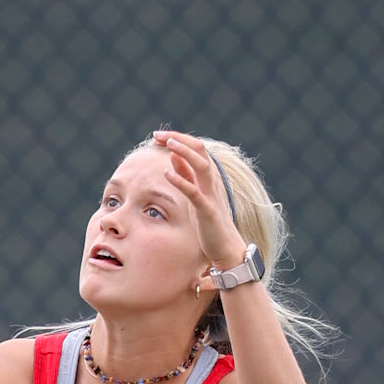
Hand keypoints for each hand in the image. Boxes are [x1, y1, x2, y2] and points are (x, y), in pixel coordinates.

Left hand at [153, 130, 247, 271]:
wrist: (226, 248)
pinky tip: (166, 174)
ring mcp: (211, 196)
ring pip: (202, 166)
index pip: (195, 149)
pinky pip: (194, 192)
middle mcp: (211, 183)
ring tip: (168, 144)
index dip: (178, 139)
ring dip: (184, 153)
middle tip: (157, 135)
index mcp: (207, 178)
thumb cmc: (209, 223)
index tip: (157, 136)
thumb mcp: (195, 195)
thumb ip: (186, 176)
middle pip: (200, 151)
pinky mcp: (207, 211)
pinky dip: (181, 181)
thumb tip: (174, 157)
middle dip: (179, 139)